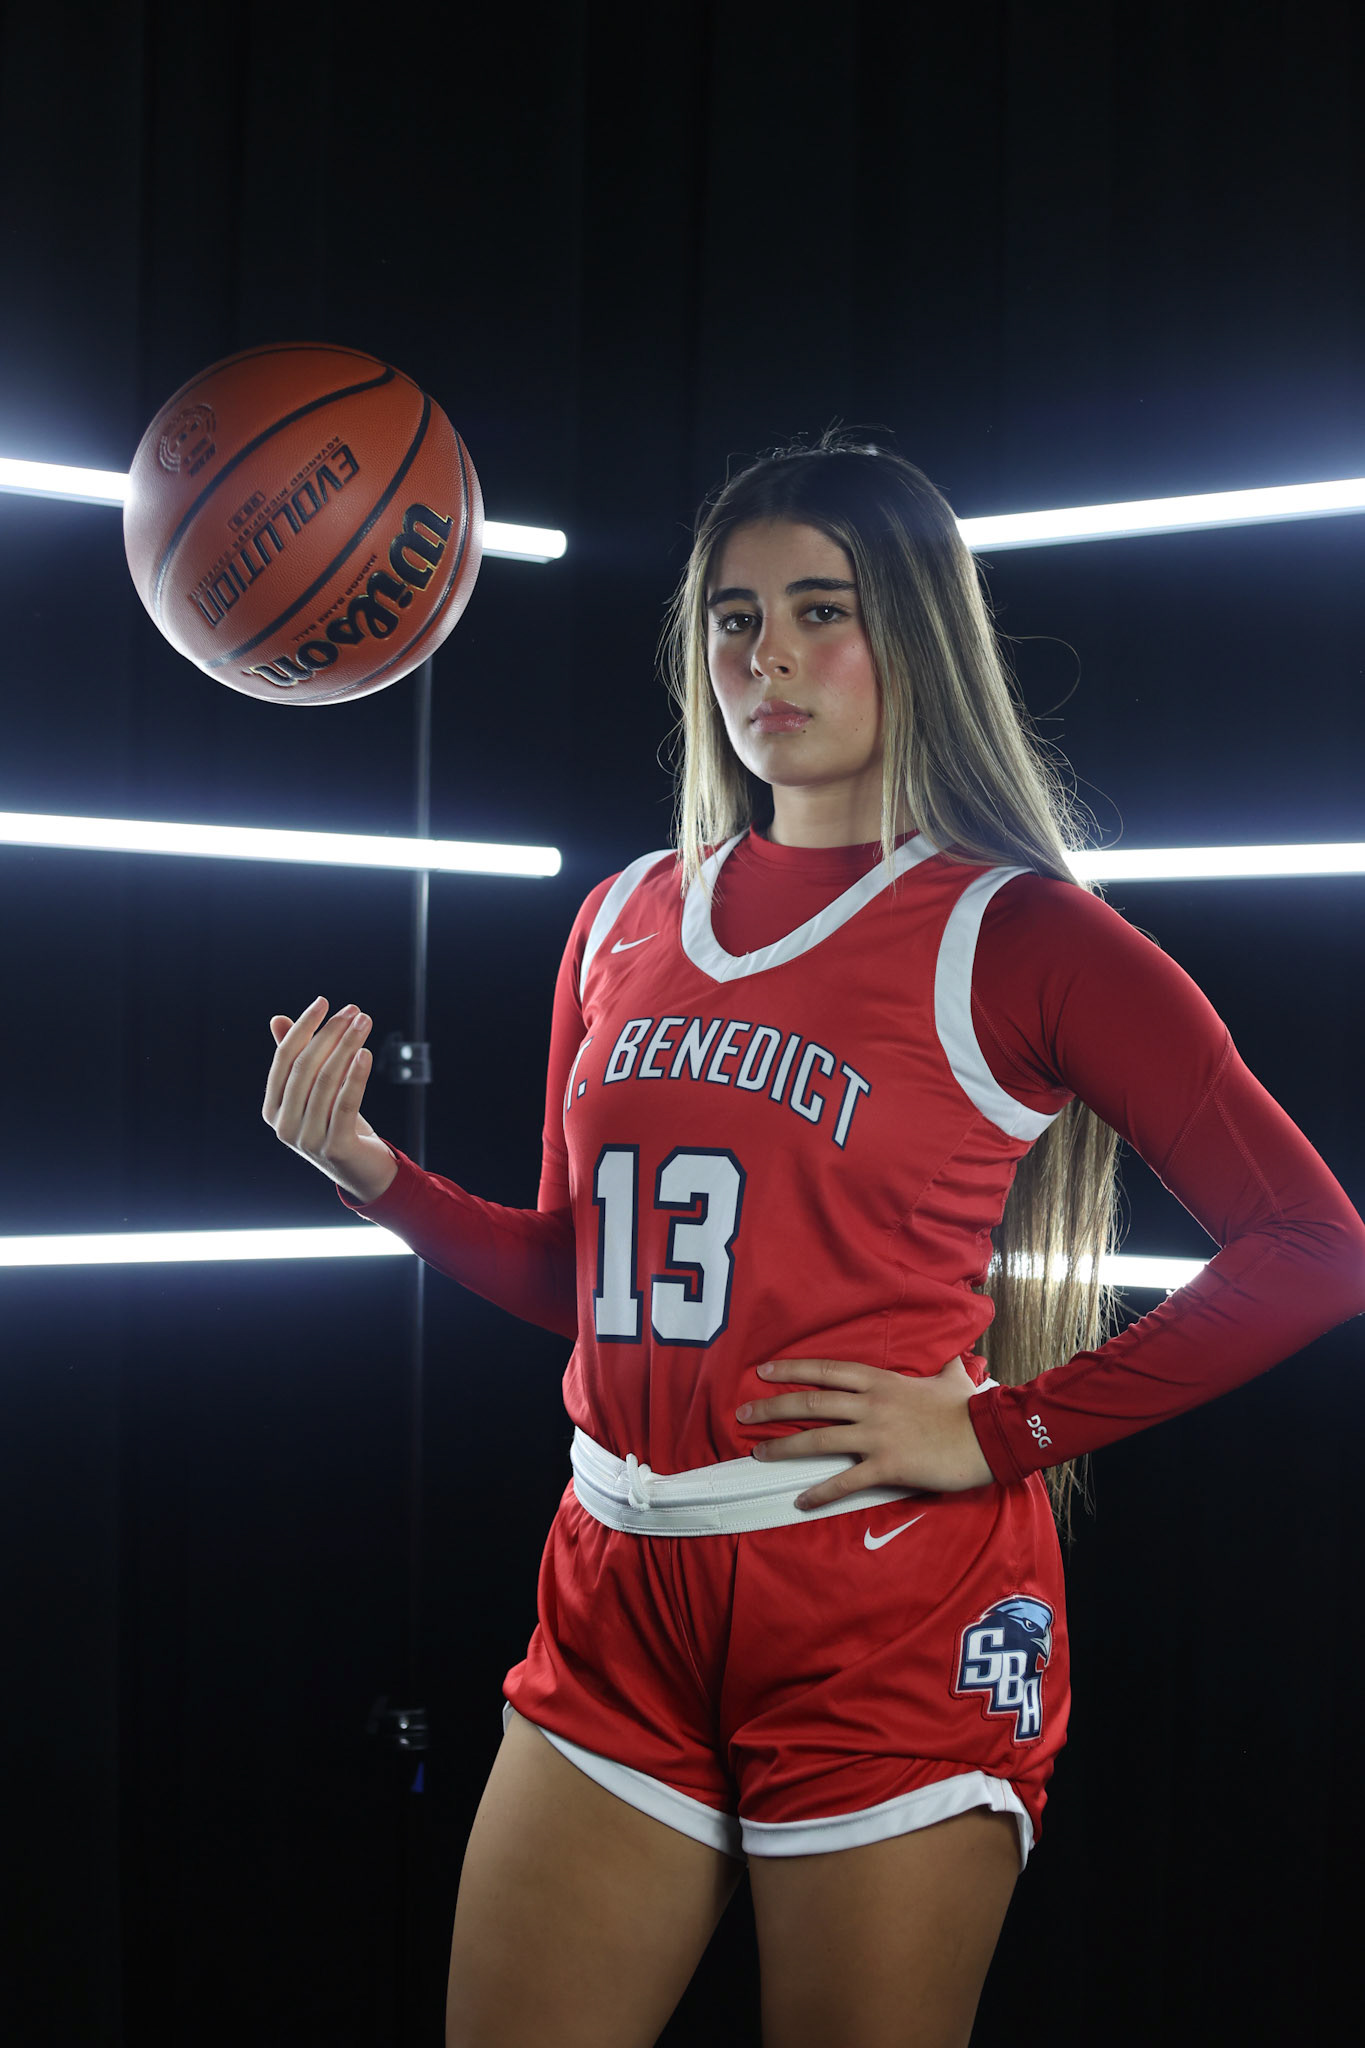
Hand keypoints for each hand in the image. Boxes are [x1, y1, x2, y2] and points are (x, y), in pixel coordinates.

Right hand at [263, 997, 398, 1204]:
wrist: (362, 1170)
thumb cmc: (336, 1124)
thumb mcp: (316, 1091)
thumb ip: (297, 1060)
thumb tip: (278, 1019)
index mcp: (272, 1109)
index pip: (283, 1059)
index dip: (302, 1028)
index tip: (324, 1002)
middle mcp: (283, 1126)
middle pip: (305, 1067)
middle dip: (330, 1033)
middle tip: (354, 1010)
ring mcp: (307, 1139)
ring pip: (327, 1081)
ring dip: (348, 1046)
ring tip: (364, 1023)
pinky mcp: (334, 1148)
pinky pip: (345, 1104)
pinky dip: (356, 1076)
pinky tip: (366, 1052)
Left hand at [735, 1354, 995, 1509]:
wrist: (988, 1436)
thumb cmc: (968, 1409)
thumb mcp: (951, 1381)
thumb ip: (945, 1370)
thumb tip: (955, 1360)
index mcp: (881, 1382)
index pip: (826, 1371)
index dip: (792, 1370)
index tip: (764, 1372)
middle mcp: (871, 1405)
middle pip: (812, 1402)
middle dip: (773, 1408)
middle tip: (742, 1413)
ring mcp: (876, 1436)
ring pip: (819, 1439)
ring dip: (784, 1447)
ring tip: (757, 1455)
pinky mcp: (886, 1466)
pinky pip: (845, 1481)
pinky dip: (820, 1492)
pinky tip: (800, 1501)